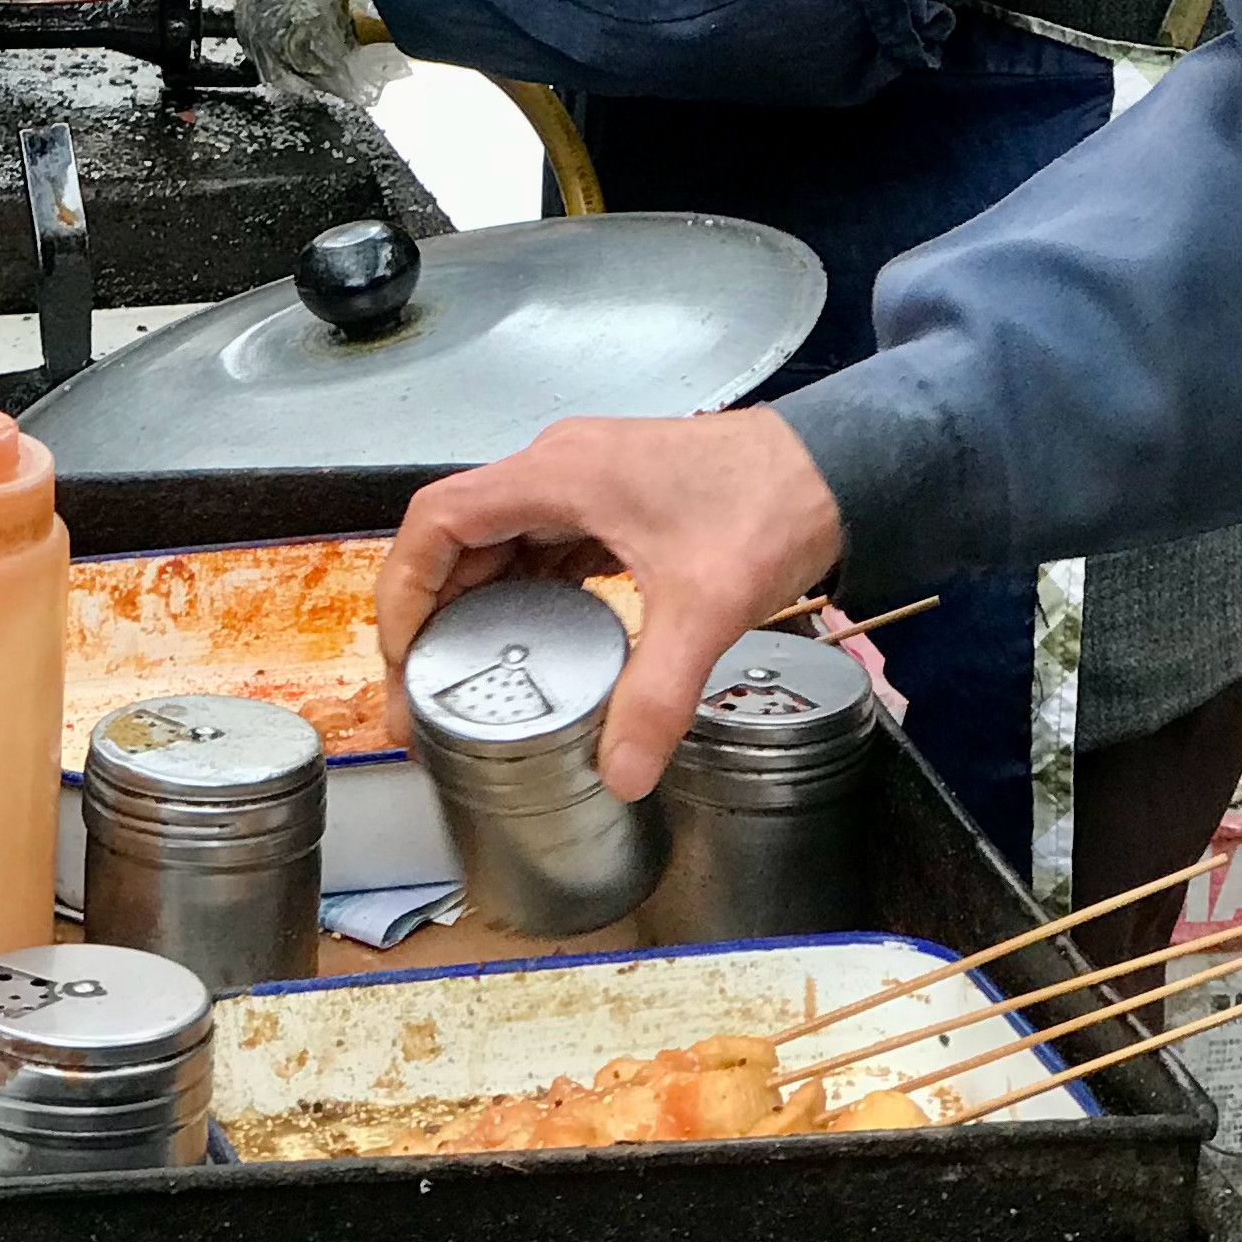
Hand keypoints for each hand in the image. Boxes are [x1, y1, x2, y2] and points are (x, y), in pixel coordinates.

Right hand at [377, 411, 845, 801]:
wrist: (839, 465)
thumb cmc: (770, 504)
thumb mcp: (706, 607)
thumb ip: (657, 695)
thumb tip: (619, 775)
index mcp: (558, 474)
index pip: (438, 519)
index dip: (404, 587)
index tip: (403, 656)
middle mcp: (560, 468)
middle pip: (460, 534)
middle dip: (433, 611)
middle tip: (426, 691)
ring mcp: (588, 481)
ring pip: (500, 541)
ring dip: (475, 603)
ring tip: (467, 677)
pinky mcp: (617, 500)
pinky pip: (543, 545)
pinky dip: (523, 593)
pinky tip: (533, 644)